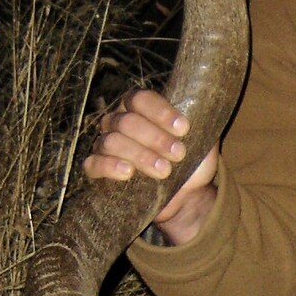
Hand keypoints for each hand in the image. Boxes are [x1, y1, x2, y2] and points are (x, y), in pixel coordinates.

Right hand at [84, 88, 217, 245]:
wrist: (186, 196)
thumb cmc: (190, 163)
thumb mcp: (201, 140)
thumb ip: (201, 121)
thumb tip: (201, 105)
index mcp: (140, 108)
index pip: (140, 99)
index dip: (160, 112)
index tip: (183, 129)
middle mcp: (118, 122)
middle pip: (127, 121)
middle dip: (155, 138)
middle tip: (178, 154)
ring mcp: (105, 145)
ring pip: (112, 142)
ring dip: (141, 155)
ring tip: (164, 170)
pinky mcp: (98, 170)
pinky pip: (93, 164)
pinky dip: (110, 166)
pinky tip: (129, 173)